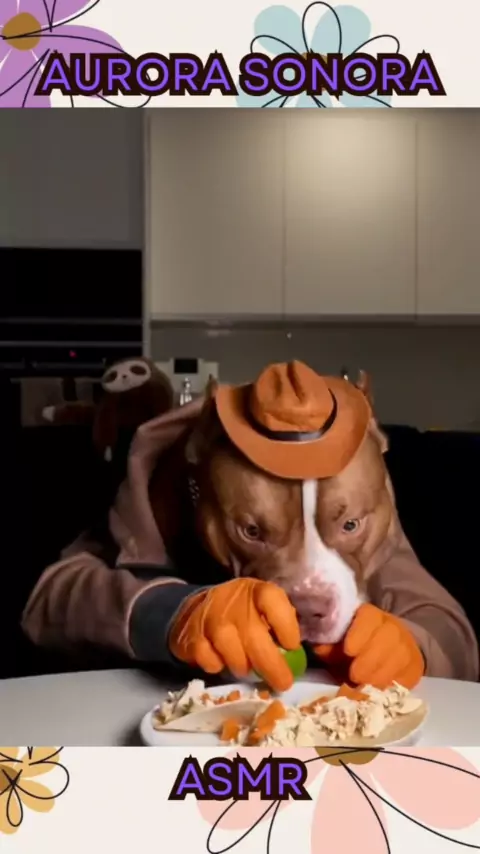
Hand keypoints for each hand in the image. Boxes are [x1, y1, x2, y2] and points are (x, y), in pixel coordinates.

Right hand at [169, 578, 300, 691]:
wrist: (200, 608)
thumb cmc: (243, 612)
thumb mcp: (263, 608)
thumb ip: (279, 624)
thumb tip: (295, 655)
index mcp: (256, 591)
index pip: (272, 600)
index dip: (286, 625)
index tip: (292, 646)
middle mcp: (232, 601)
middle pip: (253, 634)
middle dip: (271, 664)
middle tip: (283, 683)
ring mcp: (209, 618)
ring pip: (231, 651)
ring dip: (243, 666)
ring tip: (246, 668)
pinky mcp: (191, 635)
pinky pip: (209, 661)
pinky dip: (218, 666)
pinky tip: (221, 661)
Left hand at [313, 603, 424, 688]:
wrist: (386, 655)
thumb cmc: (356, 648)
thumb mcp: (339, 645)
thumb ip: (329, 646)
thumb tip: (319, 648)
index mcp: (370, 616)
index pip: (369, 616)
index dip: (360, 632)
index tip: (348, 649)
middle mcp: (391, 626)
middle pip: (388, 636)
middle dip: (370, 658)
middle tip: (355, 675)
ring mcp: (407, 645)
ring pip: (401, 655)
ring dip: (382, 674)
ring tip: (366, 686)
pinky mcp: (416, 666)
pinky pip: (410, 674)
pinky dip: (395, 684)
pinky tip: (381, 692)